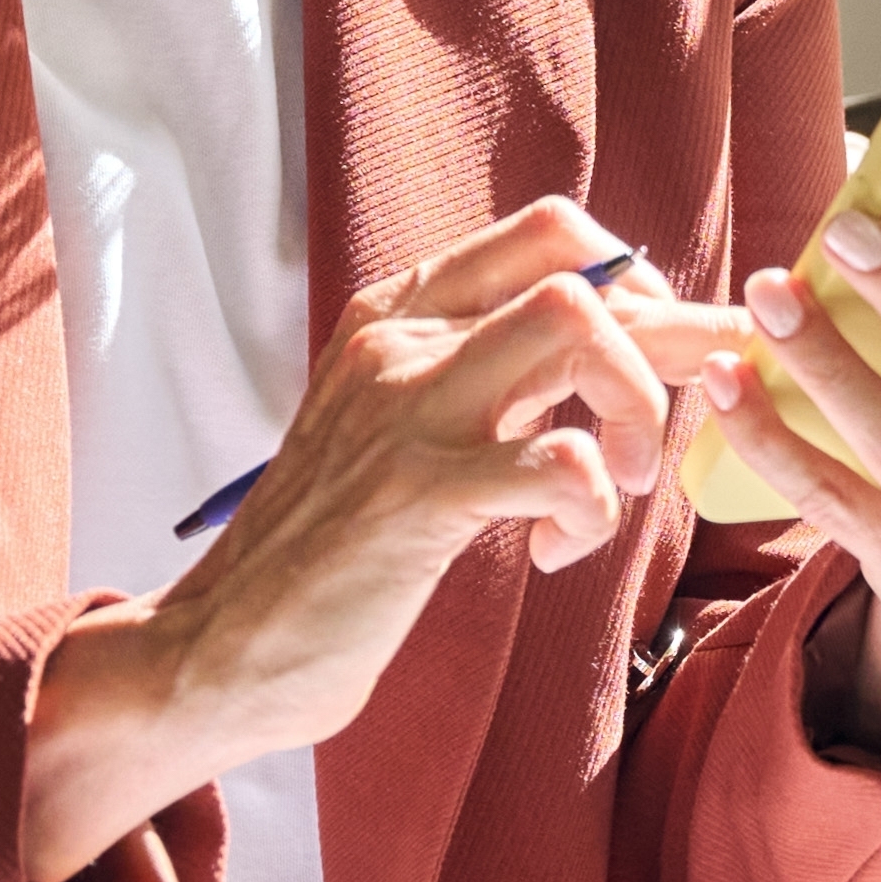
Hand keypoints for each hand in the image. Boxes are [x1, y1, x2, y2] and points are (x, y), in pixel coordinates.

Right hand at [13, 196, 756, 881]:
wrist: (217, 648)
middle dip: (663, 341)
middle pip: (577, 270)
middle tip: (655, 429)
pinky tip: (554, 554)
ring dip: (637, 408)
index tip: (655, 357)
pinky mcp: (417, 496)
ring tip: (617, 486)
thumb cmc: (327, 555)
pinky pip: (564, 463)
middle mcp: (398, 343)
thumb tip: (604, 355)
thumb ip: (479, 383)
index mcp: (394, 318)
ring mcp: (404, 412)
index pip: (545, 233)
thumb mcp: (396, 433)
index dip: (632, 282)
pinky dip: (592, 510)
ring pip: (578, 328)